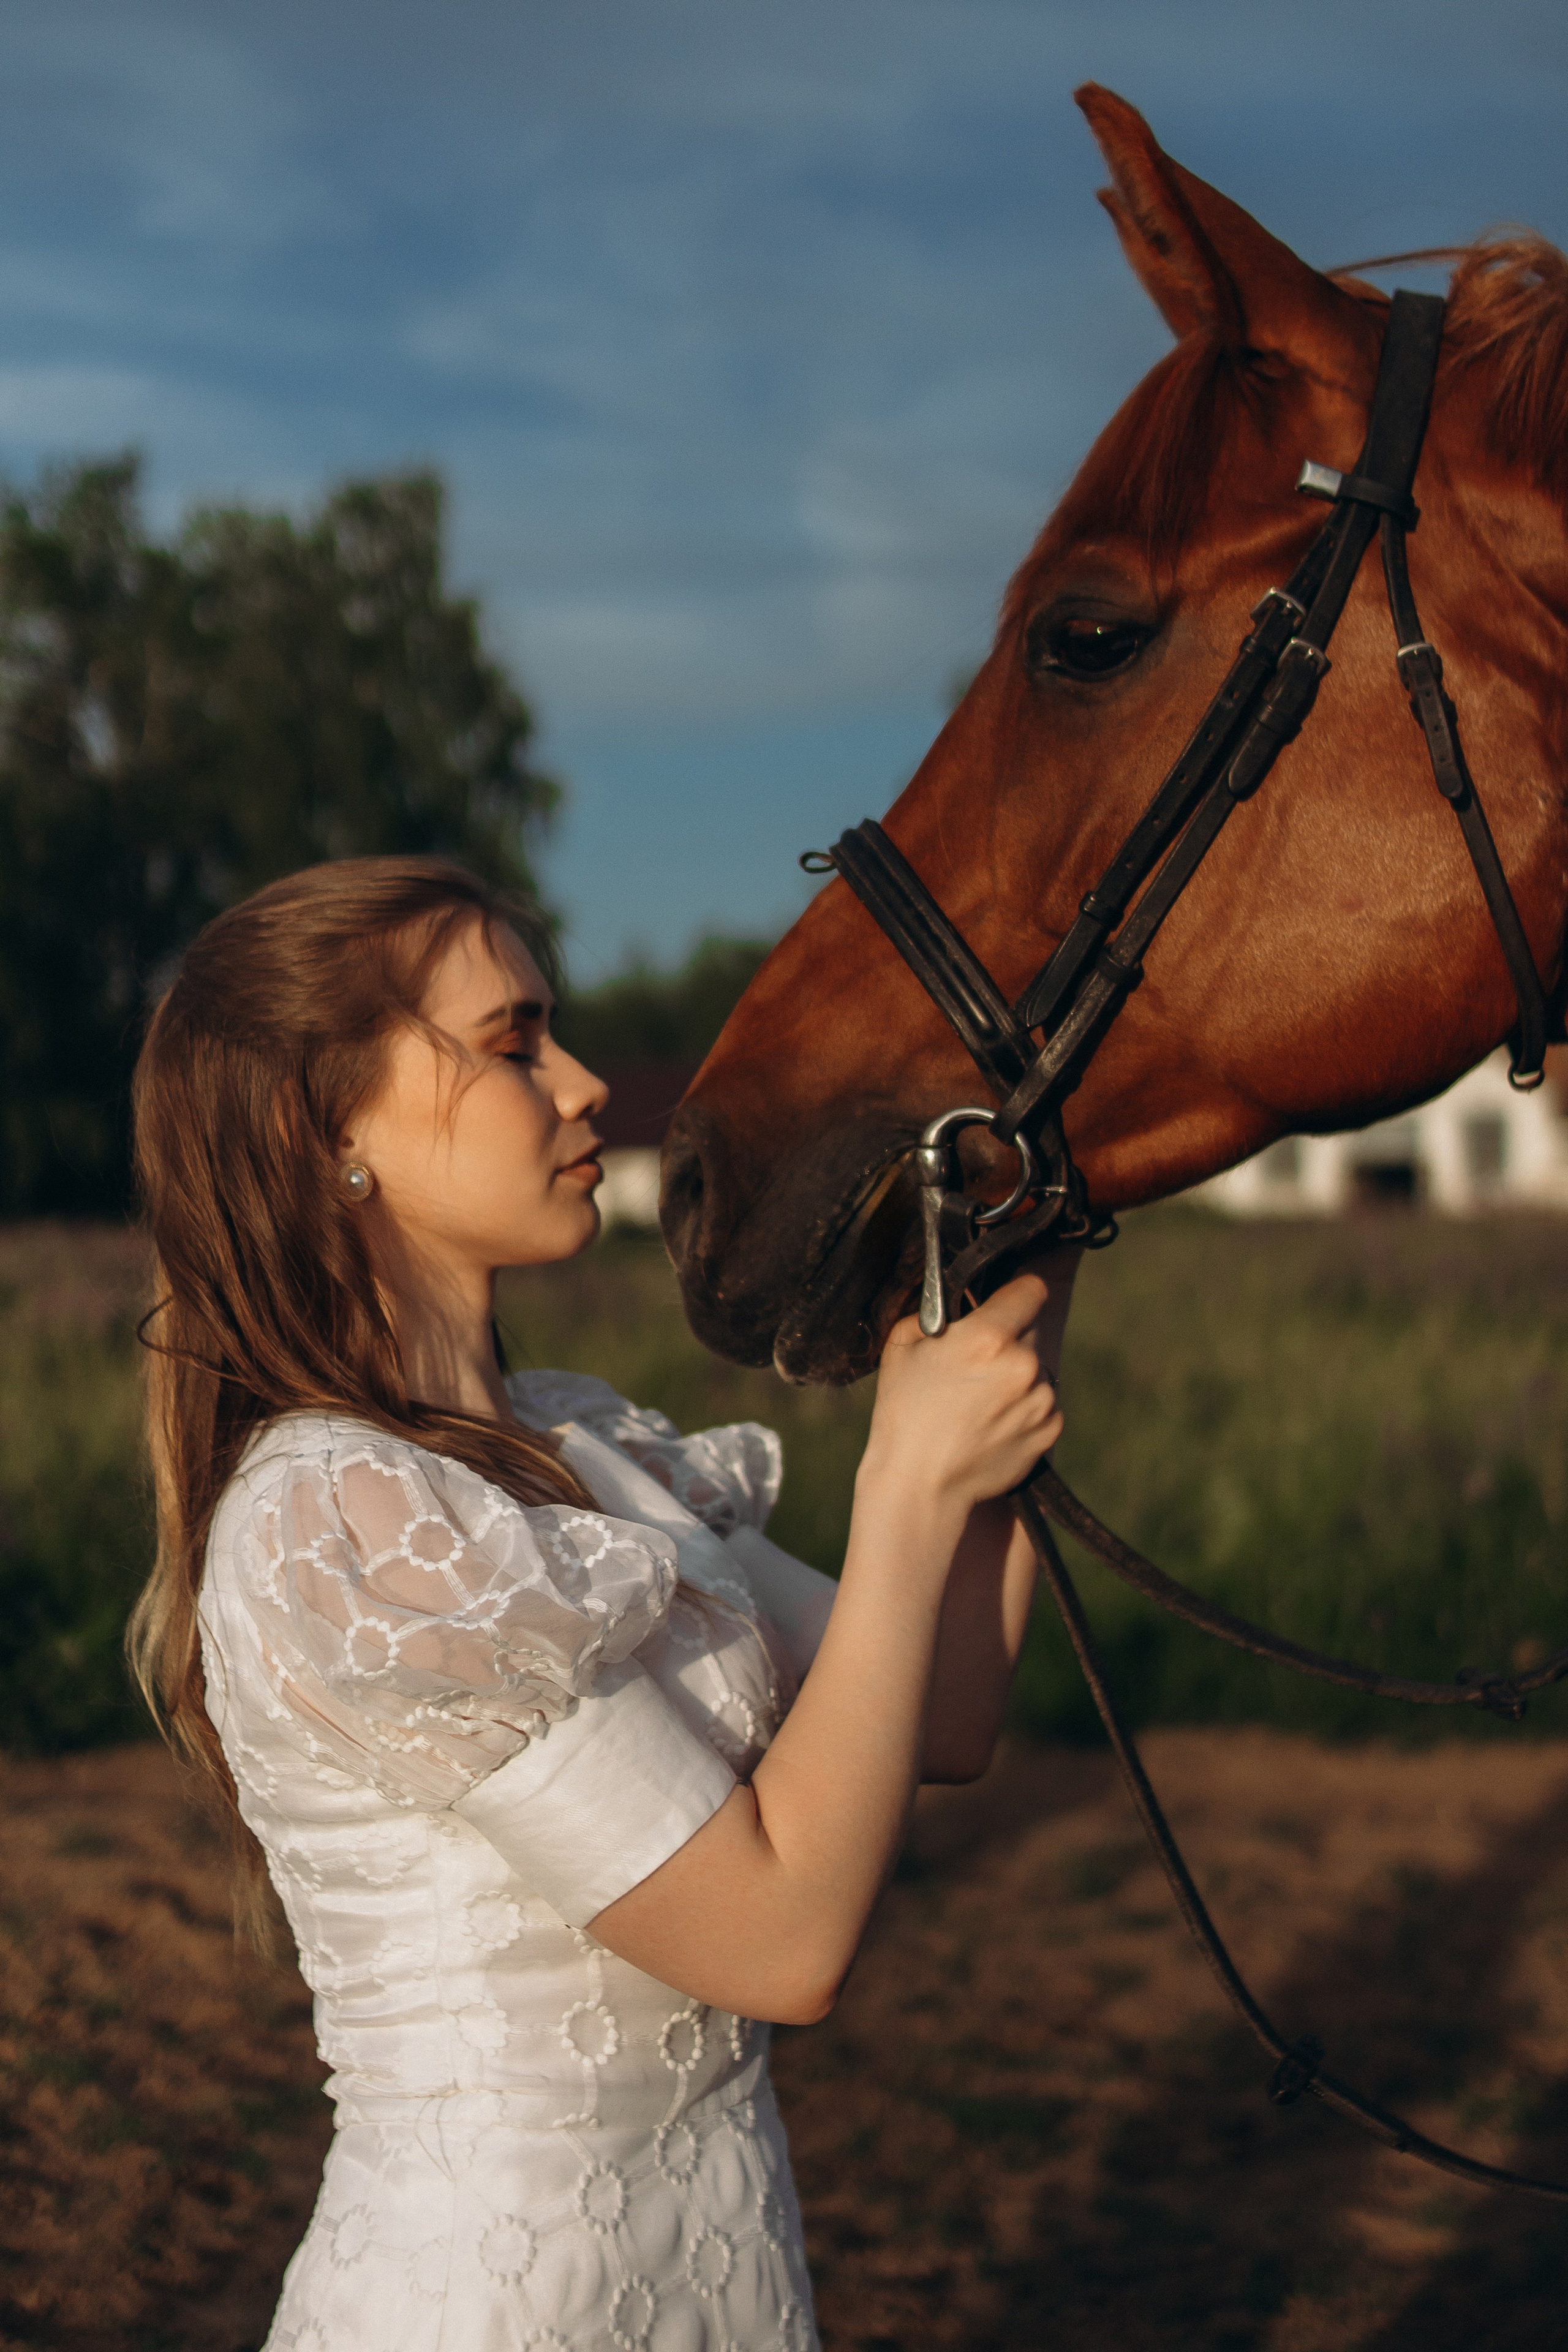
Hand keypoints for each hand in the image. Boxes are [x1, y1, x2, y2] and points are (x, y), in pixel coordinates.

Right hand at [860, 1273, 1063, 1516]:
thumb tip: (956, 1307)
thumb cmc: (903, 1413)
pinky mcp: (1048, 1432)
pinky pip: (1043, 1406)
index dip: (1015, 1294)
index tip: (1006, 1302)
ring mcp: (1040, 1401)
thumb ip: (935, 1315)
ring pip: (1036, 1372)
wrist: (920, 1485)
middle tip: (975, 1365)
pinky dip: (1023, 1410)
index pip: (1030, 1290)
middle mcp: (1023, 1365)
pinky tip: (990, 1425)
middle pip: (1029, 1333)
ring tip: (978, 1404)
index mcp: (989, 1336)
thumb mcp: (902, 1346)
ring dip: (1016, 1379)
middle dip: (1008, 1342)